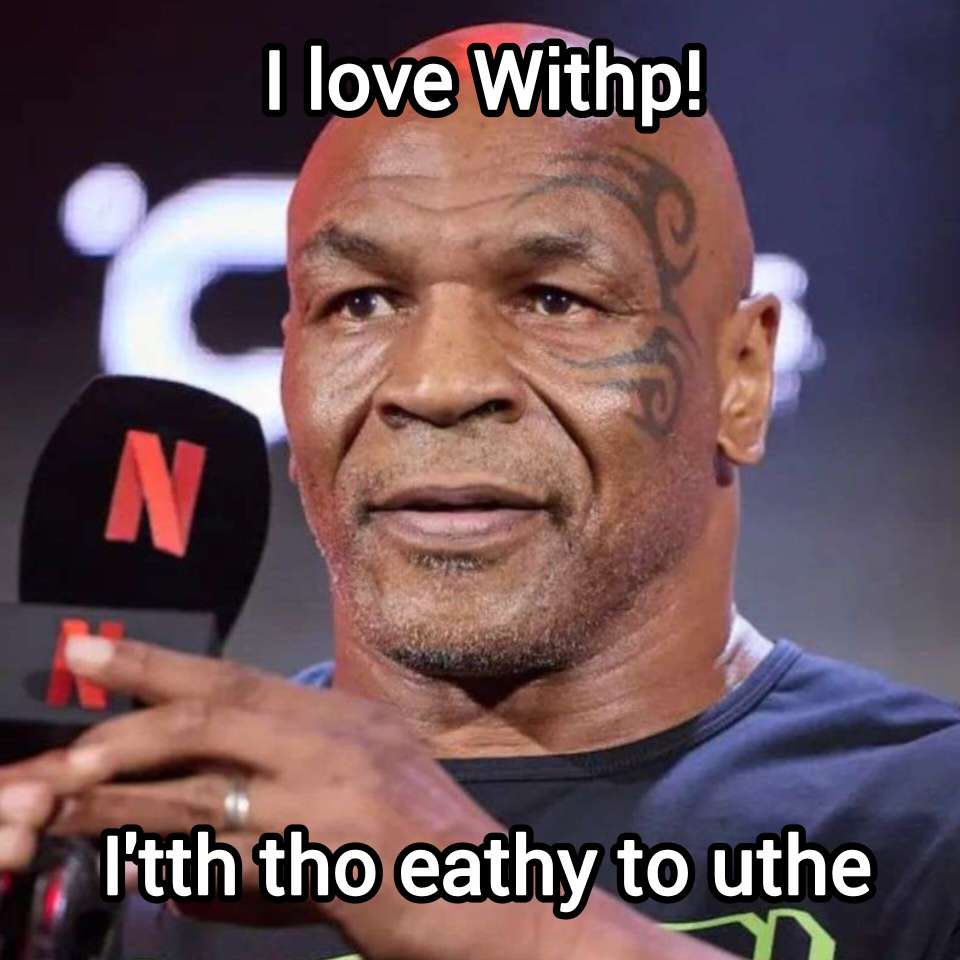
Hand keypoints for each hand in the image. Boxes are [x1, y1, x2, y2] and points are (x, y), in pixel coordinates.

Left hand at [0, 638, 733, 959]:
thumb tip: (203, 788)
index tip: (92, 650)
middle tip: (61, 721)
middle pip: (215, 712)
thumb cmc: (432, 850)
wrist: (498, 901)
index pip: (239, 679)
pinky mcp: (327, 858)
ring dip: (121, 793)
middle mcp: (339, 740)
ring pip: (203, 785)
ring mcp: (332, 796)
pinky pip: (222, 857)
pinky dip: (162, 857)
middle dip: (126, 714)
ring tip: (52, 792)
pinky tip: (122, 856)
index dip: (158, 664)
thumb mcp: (372, 781)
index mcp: (346, 717)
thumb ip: (296, 772)